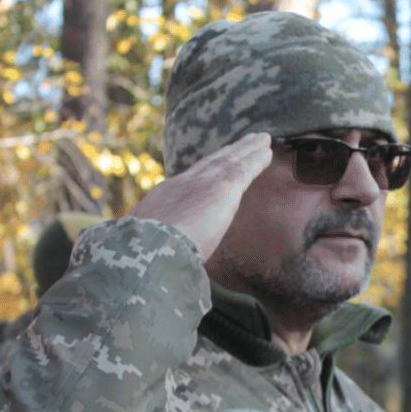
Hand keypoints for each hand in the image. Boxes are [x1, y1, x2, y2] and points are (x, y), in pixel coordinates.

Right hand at [128, 133, 272, 261]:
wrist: (144, 250)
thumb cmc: (143, 260)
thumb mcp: (149, 251)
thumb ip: (161, 252)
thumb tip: (161, 272)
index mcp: (164, 201)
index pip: (190, 181)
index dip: (206, 170)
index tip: (216, 161)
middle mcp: (182, 186)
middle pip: (211, 162)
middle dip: (228, 152)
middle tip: (244, 142)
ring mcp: (201, 184)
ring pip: (229, 160)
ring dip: (247, 149)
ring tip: (262, 139)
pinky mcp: (221, 187)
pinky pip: (244, 168)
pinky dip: (256, 159)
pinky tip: (267, 151)